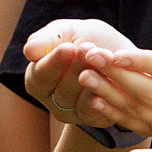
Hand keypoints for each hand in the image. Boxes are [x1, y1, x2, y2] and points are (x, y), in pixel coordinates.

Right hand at [18, 18, 132, 117]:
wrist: (123, 55)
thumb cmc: (89, 40)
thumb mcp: (69, 31)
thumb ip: (48, 39)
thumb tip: (28, 52)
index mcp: (38, 78)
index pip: (39, 76)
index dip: (53, 63)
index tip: (68, 48)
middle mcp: (52, 99)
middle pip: (60, 91)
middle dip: (77, 68)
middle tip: (90, 49)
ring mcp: (73, 113)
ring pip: (78, 102)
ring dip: (93, 79)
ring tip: (105, 58)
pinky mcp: (94, 120)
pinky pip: (96, 111)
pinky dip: (104, 93)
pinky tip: (112, 78)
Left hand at [29, 21, 151, 137]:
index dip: (143, 63)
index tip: (116, 53)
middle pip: (149, 93)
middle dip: (117, 75)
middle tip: (91, 56)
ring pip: (137, 109)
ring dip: (108, 92)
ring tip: (85, 74)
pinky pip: (132, 122)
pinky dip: (111, 112)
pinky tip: (92, 97)